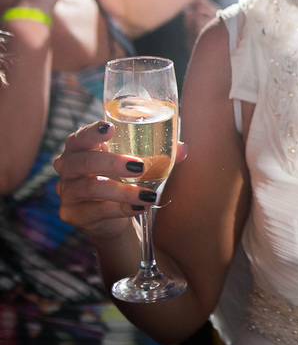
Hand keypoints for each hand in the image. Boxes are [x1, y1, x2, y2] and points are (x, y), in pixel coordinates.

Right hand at [54, 121, 186, 240]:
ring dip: (122, 191)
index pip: (79, 137)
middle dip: (112, 162)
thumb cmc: (122, 179)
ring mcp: (67, 193)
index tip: (109, 128)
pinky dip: (121, 209)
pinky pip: (96, 211)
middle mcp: (68, 168)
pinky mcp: (73, 215)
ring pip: (91, 188)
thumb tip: (182, 149)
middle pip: (83, 161)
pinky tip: (139, 207)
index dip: (92, 132)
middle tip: (139, 166)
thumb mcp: (137, 164)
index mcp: (80, 149)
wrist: (112, 217)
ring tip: (148, 194)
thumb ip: (158, 154)